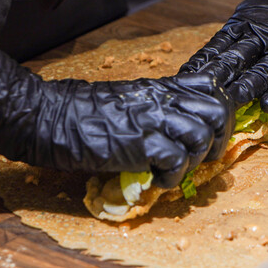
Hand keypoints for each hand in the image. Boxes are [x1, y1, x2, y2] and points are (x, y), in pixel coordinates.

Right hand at [0, 47, 233, 187]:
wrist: (46, 116)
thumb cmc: (79, 112)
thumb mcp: (125, 101)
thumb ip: (153, 108)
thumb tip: (175, 129)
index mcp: (159, 88)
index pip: (210, 87)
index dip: (221, 110)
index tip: (212, 132)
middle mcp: (161, 100)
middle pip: (218, 111)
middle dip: (217, 139)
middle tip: (200, 158)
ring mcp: (152, 120)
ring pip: (202, 137)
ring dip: (194, 161)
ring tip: (172, 172)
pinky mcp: (140, 144)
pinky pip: (176, 162)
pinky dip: (171, 178)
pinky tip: (154, 181)